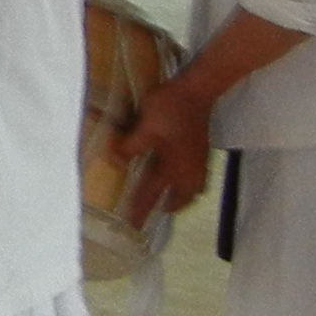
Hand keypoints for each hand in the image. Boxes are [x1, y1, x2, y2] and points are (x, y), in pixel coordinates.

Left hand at [108, 76, 219, 226]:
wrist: (196, 90)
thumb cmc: (169, 108)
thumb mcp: (145, 127)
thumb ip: (130, 147)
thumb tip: (114, 162)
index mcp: (173, 167)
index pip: (152, 194)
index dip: (140, 209)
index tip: (133, 225)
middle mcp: (188, 170)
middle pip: (179, 198)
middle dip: (165, 208)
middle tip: (153, 215)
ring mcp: (198, 161)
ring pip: (191, 189)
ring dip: (179, 198)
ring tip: (169, 203)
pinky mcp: (201, 151)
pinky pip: (196, 178)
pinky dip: (188, 185)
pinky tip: (182, 179)